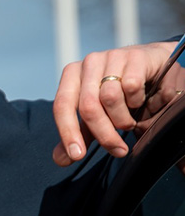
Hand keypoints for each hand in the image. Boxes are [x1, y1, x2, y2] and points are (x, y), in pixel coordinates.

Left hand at [52, 40, 182, 165]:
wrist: (153, 69)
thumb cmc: (120, 95)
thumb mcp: (96, 116)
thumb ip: (79, 135)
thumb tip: (62, 159)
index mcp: (72, 75)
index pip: (62, 105)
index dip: (68, 132)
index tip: (78, 155)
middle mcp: (89, 62)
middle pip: (88, 106)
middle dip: (104, 134)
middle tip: (117, 150)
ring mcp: (113, 56)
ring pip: (110, 97)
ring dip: (123, 119)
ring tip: (129, 121)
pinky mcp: (136, 56)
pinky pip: (132, 87)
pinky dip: (138, 102)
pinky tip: (142, 100)